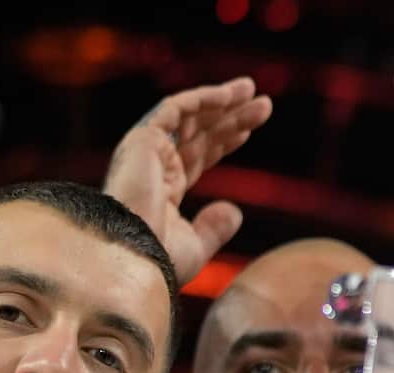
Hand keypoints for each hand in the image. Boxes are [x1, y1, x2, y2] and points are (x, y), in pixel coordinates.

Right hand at [103, 77, 271, 285]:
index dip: (222, 142)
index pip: (196, 158)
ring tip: (253, 91)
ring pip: (190, 116)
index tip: (248, 132)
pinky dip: (203, 99)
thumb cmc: (156, 260)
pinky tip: (230, 95)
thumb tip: (235, 212)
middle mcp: (151, 167)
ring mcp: (145, 151)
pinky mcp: (143, 139)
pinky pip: (176, 108)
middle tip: (263, 104)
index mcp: (161, 191)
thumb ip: (214, 228)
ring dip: (222, 102)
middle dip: (230, 118)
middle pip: (198, 134)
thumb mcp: (195, 247)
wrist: (131, 256)